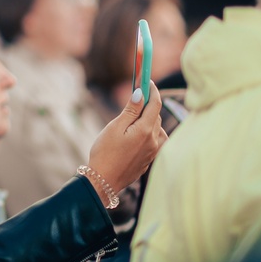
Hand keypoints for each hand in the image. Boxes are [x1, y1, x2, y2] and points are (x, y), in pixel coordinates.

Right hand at [86, 81, 167, 195]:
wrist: (103, 181)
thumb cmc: (104, 153)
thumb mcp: (114, 127)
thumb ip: (130, 111)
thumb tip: (140, 94)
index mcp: (145, 130)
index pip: (155, 104)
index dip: (152, 90)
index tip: (147, 80)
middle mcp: (154, 141)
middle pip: (156, 116)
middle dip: (148, 105)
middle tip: (135, 98)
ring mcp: (153, 152)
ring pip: (157, 129)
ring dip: (149, 120)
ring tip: (133, 120)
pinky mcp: (149, 160)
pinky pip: (154, 141)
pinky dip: (149, 133)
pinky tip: (136, 136)